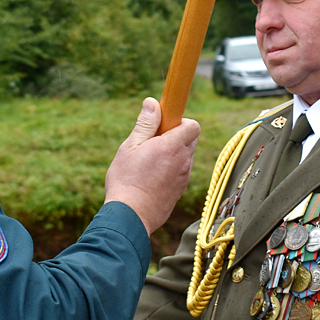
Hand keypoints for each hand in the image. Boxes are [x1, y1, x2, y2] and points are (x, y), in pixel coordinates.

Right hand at [105, 98, 199, 232]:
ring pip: (186, 157)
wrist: (130, 216)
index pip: (193, 125)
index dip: (180, 121)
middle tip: (154, 142)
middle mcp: (183, 161)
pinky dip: (173, 169)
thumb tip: (153, 102)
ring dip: (174, 154)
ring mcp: (184, 177)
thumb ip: (145, 124)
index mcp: (172, 146)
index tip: (165, 123)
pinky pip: (182, 172)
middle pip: (191, 140)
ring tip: (151, 161)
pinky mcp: (181, 191)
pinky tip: (153, 176)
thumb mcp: (130, 147)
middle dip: (177, 136)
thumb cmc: (126, 180)